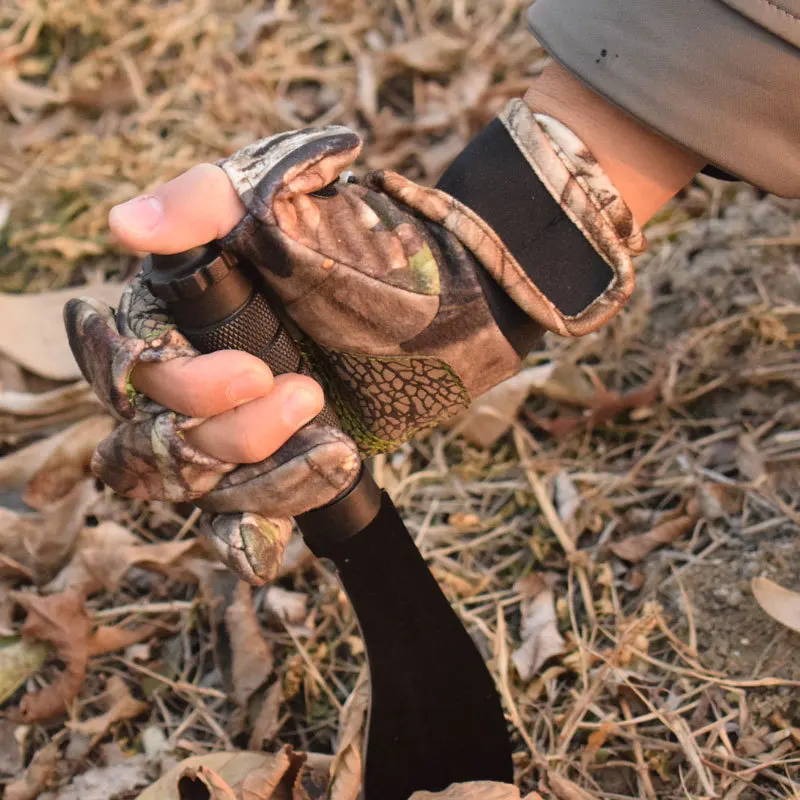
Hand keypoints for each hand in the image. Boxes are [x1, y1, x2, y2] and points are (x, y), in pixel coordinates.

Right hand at [65, 163, 360, 585]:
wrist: (450, 297)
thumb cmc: (368, 241)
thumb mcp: (287, 198)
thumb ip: (204, 203)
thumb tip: (122, 226)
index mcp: (178, 310)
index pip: (126, 367)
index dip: (173, 384)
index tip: (252, 372)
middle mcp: (190, 372)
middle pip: (153, 439)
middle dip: (229, 430)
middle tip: (307, 392)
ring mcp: (232, 424)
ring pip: (195, 485)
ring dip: (260, 472)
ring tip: (330, 437)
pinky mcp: (275, 461)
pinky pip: (233, 516)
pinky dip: (249, 531)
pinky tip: (275, 541)